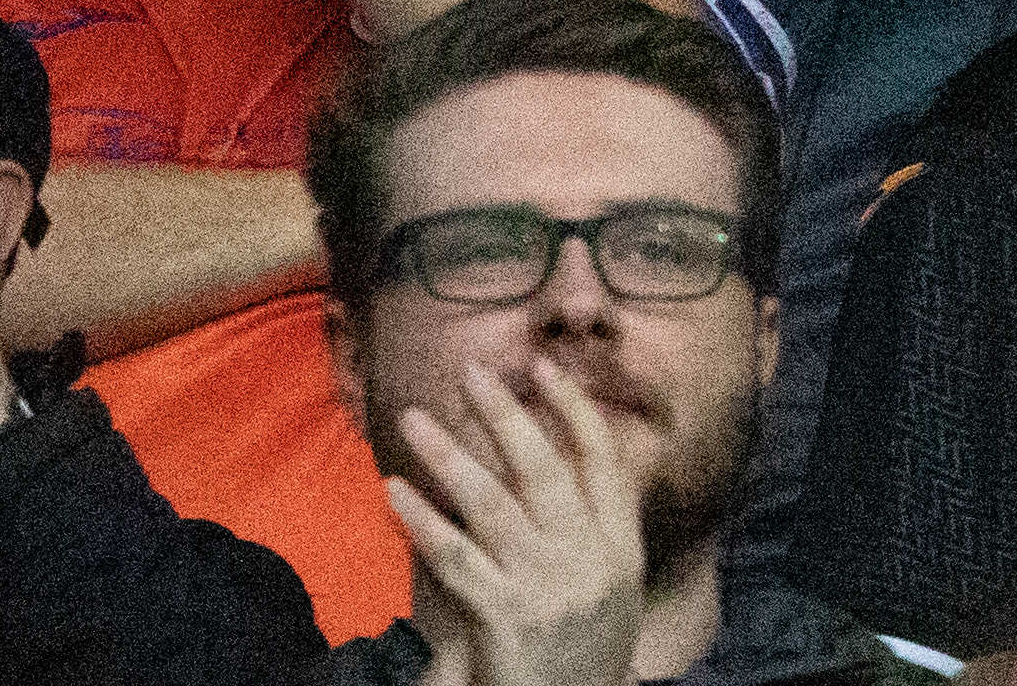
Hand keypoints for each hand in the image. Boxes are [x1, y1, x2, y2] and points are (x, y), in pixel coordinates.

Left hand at [389, 361, 653, 685]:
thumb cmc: (588, 651)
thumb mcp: (613, 586)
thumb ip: (594, 526)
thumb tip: (558, 457)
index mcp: (620, 546)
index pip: (603, 459)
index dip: (574, 408)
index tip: (544, 366)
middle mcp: (587, 558)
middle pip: (544, 468)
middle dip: (507, 413)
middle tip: (472, 371)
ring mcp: (545, 587)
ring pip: (491, 503)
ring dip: (449, 454)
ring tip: (416, 418)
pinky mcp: (503, 617)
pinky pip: (454, 557)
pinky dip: (422, 519)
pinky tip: (396, 490)